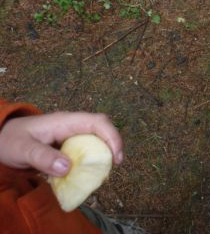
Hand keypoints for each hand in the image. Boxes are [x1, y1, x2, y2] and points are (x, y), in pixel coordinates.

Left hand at [0, 112, 123, 176]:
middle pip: (101, 127)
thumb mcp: (23, 150)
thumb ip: (43, 158)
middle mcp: (72, 124)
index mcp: (65, 121)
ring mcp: (70, 133)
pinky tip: (89, 170)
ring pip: (96, 136)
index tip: (116, 157)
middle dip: (113, 143)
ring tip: (104, 169)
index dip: (111, 137)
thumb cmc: (11, 141)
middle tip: (115, 165)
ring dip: (104, 150)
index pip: (97, 122)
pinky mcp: (68, 143)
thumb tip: (67, 167)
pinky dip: (93, 157)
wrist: (1, 138)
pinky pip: (87, 146)